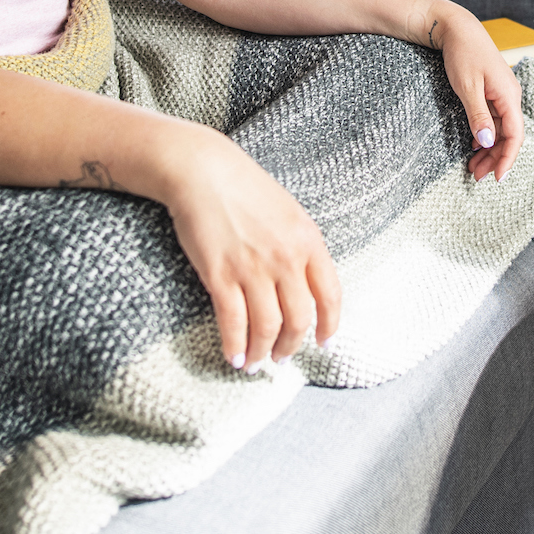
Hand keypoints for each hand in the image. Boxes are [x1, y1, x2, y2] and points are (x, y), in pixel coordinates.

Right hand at [159, 130, 341, 371]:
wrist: (203, 171)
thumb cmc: (244, 188)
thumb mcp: (289, 212)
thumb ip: (301, 247)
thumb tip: (307, 287)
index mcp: (309, 241)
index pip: (331, 295)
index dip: (329, 325)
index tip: (324, 343)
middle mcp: (286, 258)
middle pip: (298, 319)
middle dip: (291, 346)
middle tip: (282, 358)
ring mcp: (253, 269)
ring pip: (267, 328)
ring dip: (262, 352)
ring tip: (256, 362)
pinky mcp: (220, 276)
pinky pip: (233, 323)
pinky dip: (234, 346)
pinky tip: (233, 357)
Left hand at [429, 5, 523, 182]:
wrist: (458, 29)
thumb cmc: (462, 54)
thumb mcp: (467, 87)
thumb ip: (478, 116)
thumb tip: (487, 142)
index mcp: (509, 96)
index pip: (515, 135)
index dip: (508, 158)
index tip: (497, 178)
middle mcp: (511, 97)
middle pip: (509, 136)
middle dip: (495, 158)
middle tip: (476, 176)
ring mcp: (503, 95)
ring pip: (501, 130)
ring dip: (489, 149)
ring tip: (472, 166)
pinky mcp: (494, 93)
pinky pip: (494, 120)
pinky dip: (485, 135)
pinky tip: (473, 146)